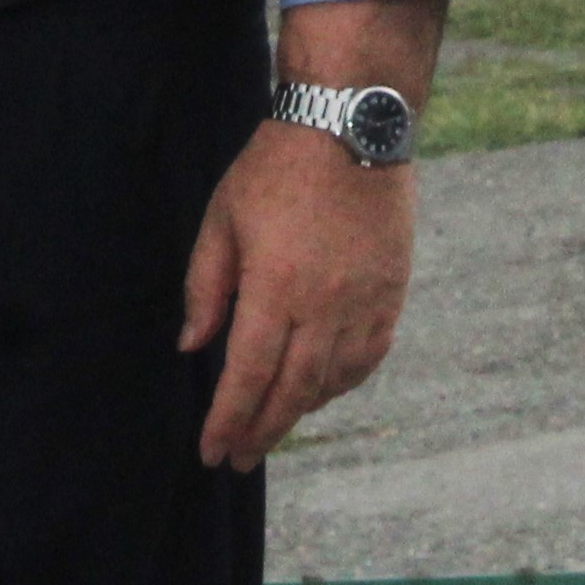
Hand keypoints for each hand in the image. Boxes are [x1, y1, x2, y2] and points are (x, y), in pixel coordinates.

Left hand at [178, 122, 413, 470]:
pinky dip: (340, 383)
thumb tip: (193, 347)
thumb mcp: (221, 219)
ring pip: (330, 381)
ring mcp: (364, 301)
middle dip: (261, 431)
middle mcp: (323, 304)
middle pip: (290, 391)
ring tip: (272, 426)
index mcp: (275, 286)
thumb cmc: (275, 168)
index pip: (247, 375)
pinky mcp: (391, 292)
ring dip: (299, 411)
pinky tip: (319, 390)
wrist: (350, 125)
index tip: (213, 452)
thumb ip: (205, 288)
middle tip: (239, 458)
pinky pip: (367, 358)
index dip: (228, 420)